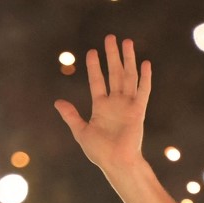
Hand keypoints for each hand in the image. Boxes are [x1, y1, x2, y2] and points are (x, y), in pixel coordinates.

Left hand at [54, 34, 151, 169]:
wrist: (117, 163)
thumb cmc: (100, 152)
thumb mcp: (81, 132)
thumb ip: (71, 116)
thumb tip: (57, 102)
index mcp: (101, 107)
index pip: (97, 81)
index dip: (94, 66)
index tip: (92, 52)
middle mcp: (115, 103)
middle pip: (114, 73)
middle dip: (112, 55)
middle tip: (110, 38)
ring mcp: (128, 105)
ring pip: (128, 76)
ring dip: (128, 59)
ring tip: (127, 42)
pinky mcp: (138, 111)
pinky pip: (143, 91)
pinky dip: (145, 78)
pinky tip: (145, 63)